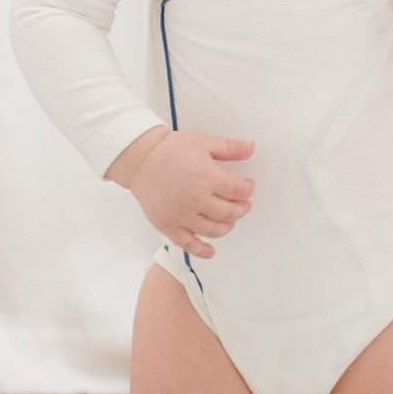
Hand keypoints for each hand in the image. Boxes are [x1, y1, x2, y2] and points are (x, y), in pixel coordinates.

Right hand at [113, 129, 254, 258]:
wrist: (140, 159)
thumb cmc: (170, 150)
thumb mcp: (203, 142)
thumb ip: (230, 148)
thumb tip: (251, 148)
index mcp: (207, 177)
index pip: (238, 191)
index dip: (248, 189)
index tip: (248, 187)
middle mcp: (196, 199)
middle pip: (229, 212)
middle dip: (241, 209)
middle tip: (243, 205)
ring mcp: (181, 214)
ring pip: (213, 229)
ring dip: (227, 227)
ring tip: (229, 222)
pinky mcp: (168, 224)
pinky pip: (187, 243)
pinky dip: (201, 250)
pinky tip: (210, 251)